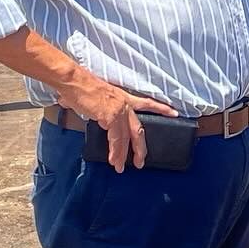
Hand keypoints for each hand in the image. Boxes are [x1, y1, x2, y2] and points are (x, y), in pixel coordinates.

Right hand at [60, 72, 178, 172]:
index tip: (175, 113)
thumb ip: (102, 109)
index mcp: (123, 97)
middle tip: (140, 161)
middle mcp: (125, 103)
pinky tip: (113, 159)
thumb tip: (96, 116)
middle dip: (140, 148)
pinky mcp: (111, 116)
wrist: (73, 81)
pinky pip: (116, 139)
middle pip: (138, 129)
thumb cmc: (81, 88)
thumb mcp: (99, 98)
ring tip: (121, 166)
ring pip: (127, 137)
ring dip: (123, 154)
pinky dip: (114, 151)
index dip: (162, 109)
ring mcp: (119, 110)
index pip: (147, 103)